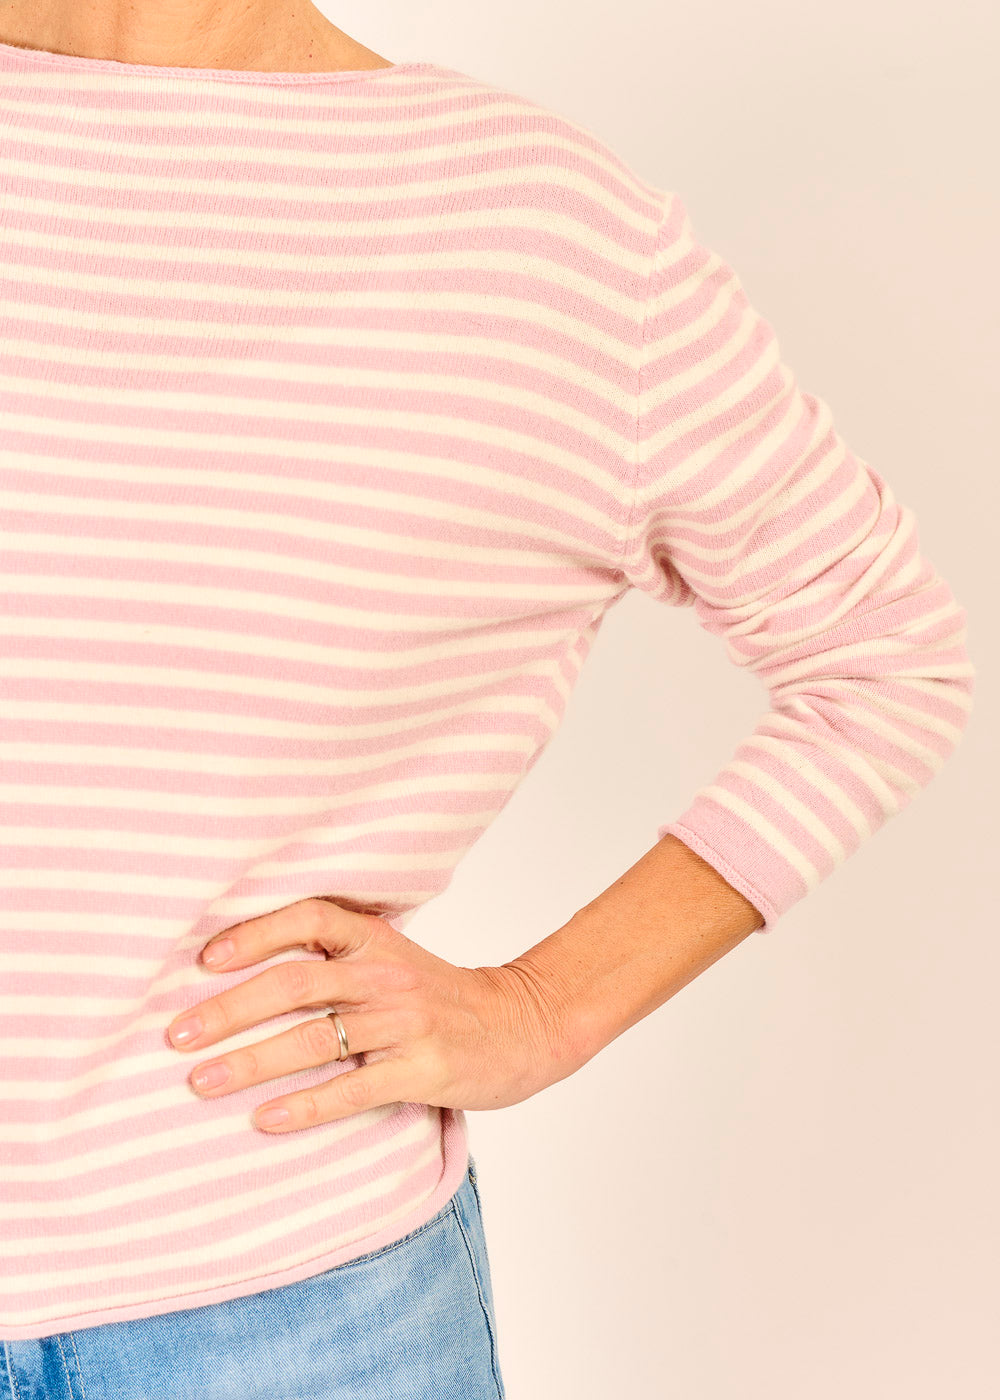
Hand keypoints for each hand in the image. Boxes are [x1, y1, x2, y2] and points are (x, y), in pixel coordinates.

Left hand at [166, 898, 580, 1132]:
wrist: (522, 1026)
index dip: (255, 933)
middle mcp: (387, 975)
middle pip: (296, 982)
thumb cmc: (442, 996)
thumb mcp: (395, 957)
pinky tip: (264, 1120)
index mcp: (378, 940)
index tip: (205, 960)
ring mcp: (405, 1023)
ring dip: (250, 1061)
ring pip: (314, 1038)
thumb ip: (339, 955)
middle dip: (229, 1008)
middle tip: (176, 1034)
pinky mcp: (421, 1070)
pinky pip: (352, 1089)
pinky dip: (303, 1106)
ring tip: (201, 1082)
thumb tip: (250, 966)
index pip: (309, 919)